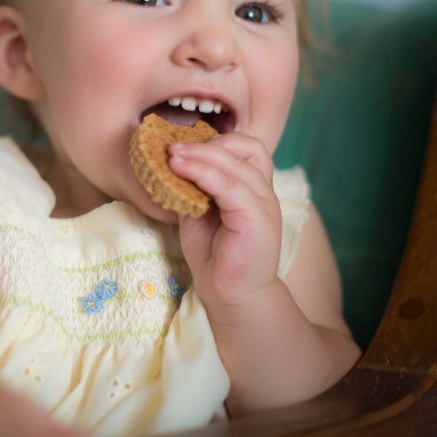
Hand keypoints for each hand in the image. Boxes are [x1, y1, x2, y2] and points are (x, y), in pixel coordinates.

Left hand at [166, 133, 282, 306]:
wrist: (231, 297)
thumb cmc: (215, 257)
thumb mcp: (199, 212)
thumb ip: (193, 187)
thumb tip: (171, 161)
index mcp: (253, 188)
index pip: (245, 148)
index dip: (216, 140)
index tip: (181, 145)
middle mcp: (264, 192)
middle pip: (244, 148)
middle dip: (206, 143)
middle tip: (172, 147)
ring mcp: (265, 204)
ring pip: (236, 164)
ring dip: (200, 155)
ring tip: (172, 156)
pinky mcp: (258, 219)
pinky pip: (230, 187)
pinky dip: (204, 174)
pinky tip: (181, 171)